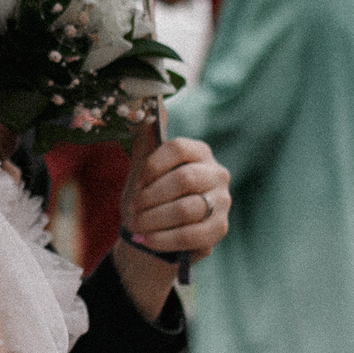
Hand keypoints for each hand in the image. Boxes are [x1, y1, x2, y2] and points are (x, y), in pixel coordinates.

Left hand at [112, 130, 228, 317]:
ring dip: (154, 219)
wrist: (156, 233)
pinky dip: (164, 238)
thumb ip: (146, 141)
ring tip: (135, 226)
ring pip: (187, 209)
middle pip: (184, 179)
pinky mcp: (219, 229)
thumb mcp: (143, 169)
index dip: (153, 165)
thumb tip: (150, 112)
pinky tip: (147, 240)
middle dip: (152, 196)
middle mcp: (216, 174)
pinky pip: (191, 235)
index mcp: (199, 152)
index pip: (179, 148)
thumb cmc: (150, 197)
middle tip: (131, 209)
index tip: (136, 183)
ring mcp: (222, 201)